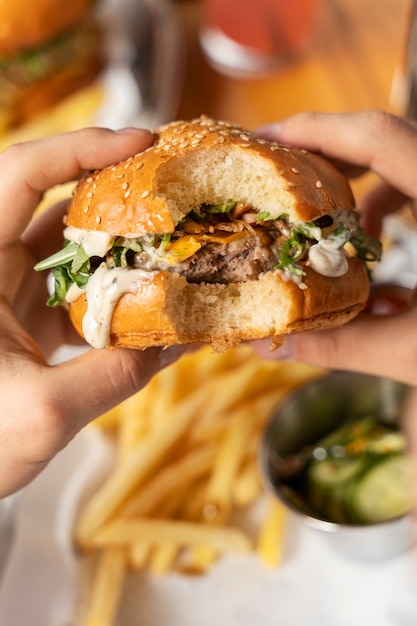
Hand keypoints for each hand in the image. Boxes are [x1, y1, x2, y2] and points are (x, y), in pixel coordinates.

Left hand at [0, 127, 183, 495]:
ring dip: (117, 239)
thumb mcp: (44, 414)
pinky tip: (147, 294)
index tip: (140, 141)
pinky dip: (110, 284)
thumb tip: (180, 339)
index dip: (79, 148)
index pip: (19, 175)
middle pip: (50, 199)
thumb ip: (116, 374)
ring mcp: (6, 288)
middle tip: (170, 182)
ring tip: (170, 236)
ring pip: (67, 243)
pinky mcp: (23, 312)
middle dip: (112, 186)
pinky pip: (73, 283)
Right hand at [253, 110, 416, 384]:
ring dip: (361, 188)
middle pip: (388, 137)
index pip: (379, 136)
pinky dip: (393, 204)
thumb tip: (274, 346)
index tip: (265, 139)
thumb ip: (345, 346)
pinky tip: (378, 249)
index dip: (316, 130)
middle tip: (282, 176)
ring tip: (328, 230)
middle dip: (329, 154)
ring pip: (407, 160)